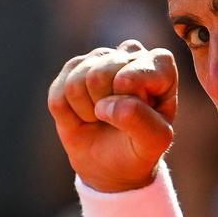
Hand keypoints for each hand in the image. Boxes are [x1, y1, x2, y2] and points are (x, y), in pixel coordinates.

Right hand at [47, 40, 177, 191]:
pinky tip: (85, 116)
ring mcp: (98, 59)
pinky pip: (58, 96)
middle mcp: (128, 54)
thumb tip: (107, 105)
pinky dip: (69, 117)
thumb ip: (141, 121)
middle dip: (106, 108)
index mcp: (159, 65)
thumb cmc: (140, 146)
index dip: (133, 97)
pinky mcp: (71, 70)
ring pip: (76, 83)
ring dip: (88, 113)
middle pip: (100, 74)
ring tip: (103, 118)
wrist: (113, 162)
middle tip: (118, 120)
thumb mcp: (154, 141)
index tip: (143, 115)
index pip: (140, 69)